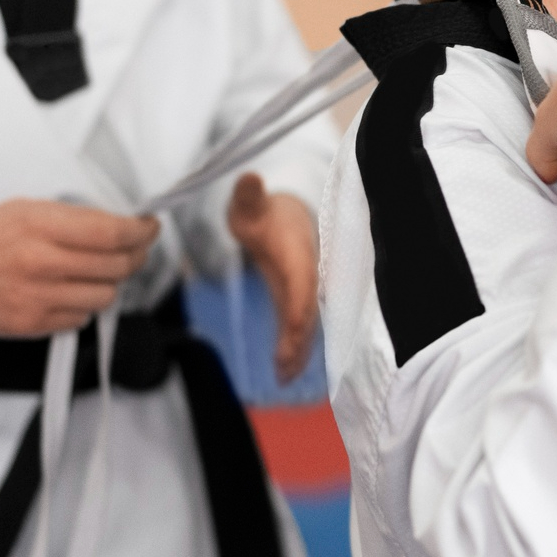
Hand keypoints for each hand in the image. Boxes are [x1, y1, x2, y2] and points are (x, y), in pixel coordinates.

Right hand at [0, 200, 159, 336]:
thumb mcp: (27, 209)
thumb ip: (73, 219)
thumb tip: (123, 228)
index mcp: (40, 225)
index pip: (112, 233)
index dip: (141, 232)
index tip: (149, 229)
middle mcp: (40, 262)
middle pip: (116, 266)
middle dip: (135, 257)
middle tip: (135, 250)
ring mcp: (36, 296)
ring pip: (105, 296)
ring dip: (110, 284)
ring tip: (98, 272)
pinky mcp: (31, 324)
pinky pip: (80, 319)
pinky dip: (83, 306)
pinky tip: (69, 292)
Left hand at [227, 173, 318, 383]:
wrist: (287, 216)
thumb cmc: (264, 211)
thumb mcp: (250, 203)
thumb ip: (248, 195)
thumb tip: (249, 178)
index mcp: (299, 253)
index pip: (302, 282)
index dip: (299, 305)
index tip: (292, 329)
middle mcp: (308, 276)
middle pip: (308, 311)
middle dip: (299, 339)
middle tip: (285, 366)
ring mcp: (304, 292)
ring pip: (307, 325)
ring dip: (299, 351)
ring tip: (283, 377)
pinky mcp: (296, 303)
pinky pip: (300, 329)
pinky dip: (296, 350)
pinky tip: (284, 374)